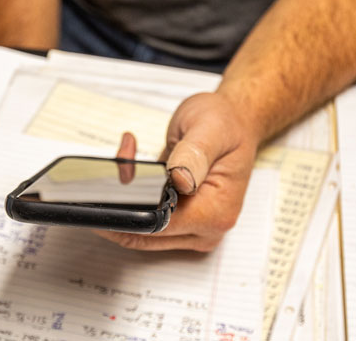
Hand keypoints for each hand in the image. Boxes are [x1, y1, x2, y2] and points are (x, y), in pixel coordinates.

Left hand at [94, 92, 259, 251]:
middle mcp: (205, 229)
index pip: (158, 225)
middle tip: (122, 160)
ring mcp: (192, 228)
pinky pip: (146, 219)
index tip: (118, 175)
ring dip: (125, 197)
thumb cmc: (226, 124)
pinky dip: (133, 197)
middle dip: (123, 199)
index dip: (129, 206)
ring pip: (139, 228)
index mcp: (215, 213)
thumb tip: (180, 181)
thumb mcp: (209, 130)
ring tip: (128, 159)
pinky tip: (133, 167)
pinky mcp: (180, 221)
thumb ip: (193, 156)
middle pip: (144, 232)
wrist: (236, 123)